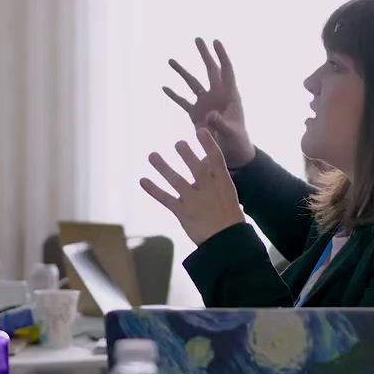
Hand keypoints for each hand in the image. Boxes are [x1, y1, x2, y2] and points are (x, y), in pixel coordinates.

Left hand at [140, 128, 246, 244]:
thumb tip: (209, 168)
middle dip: (185, 153)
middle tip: (178, 143)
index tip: (200, 130)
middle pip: (194, 166)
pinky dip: (153, 189)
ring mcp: (194, 199)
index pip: (216, 158)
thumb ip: (217, 182)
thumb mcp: (229, 198)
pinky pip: (165, 198)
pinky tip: (143, 180)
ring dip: (162, 166)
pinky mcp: (182, 212)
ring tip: (152, 155)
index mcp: (223, 183)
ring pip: (175, 179)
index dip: (208, 143)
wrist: (227, 242)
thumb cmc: (230, 222)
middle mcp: (207, 188)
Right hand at [163, 38, 254, 168]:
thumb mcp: (231, 133)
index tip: (215, 41)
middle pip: (210, 70)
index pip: (226, 70)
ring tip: (170, 60)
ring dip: (182, 72)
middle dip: (204, 54)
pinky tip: (164, 87)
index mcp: (230, 95)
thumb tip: (209, 115)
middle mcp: (217, 95)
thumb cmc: (237, 141)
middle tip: (198, 39)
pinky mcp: (196, 114)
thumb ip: (221, 123)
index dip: (221, 55)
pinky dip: (174, 95)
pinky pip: (183, 101)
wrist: (232, 153)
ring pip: (192, 83)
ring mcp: (205, 103)